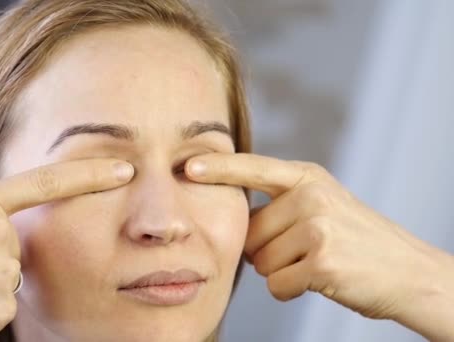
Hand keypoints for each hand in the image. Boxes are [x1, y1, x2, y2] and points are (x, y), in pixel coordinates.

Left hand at [185, 153, 453, 339]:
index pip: (254, 168)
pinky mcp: (321, 260)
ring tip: (316, 262)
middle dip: (267, 251)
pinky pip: (277, 284)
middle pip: (250, 233)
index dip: (219, 168)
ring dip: (281, 271)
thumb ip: (282, 203)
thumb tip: (236, 222)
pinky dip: (291, 290)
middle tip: (305, 250)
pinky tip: (320, 280)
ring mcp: (317, 226)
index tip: (186, 166)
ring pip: (261, 261)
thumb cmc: (357, 241)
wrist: (408, 272)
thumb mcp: (323, 204)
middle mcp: (310, 195)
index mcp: (307, 177)